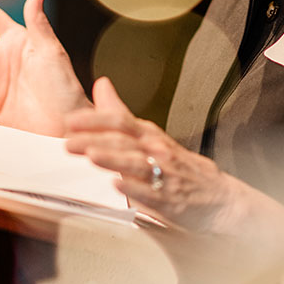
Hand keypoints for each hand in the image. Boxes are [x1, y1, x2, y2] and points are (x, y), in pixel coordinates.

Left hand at [65, 77, 246, 231]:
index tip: (71, 120)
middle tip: (68, 141)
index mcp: (148, 134)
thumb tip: (102, 85)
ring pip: (135, 163)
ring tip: (92, 156)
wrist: (216, 195)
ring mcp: (163, 173)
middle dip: (94, 140)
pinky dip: (133, 188)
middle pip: (122, 140)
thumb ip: (121, 112)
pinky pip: (150, 193)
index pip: (119, 121)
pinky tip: (117, 185)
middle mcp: (155, 150)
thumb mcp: (149, 133)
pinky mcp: (168, 199)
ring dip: (112, 159)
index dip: (94, 120)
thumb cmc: (178, 164)